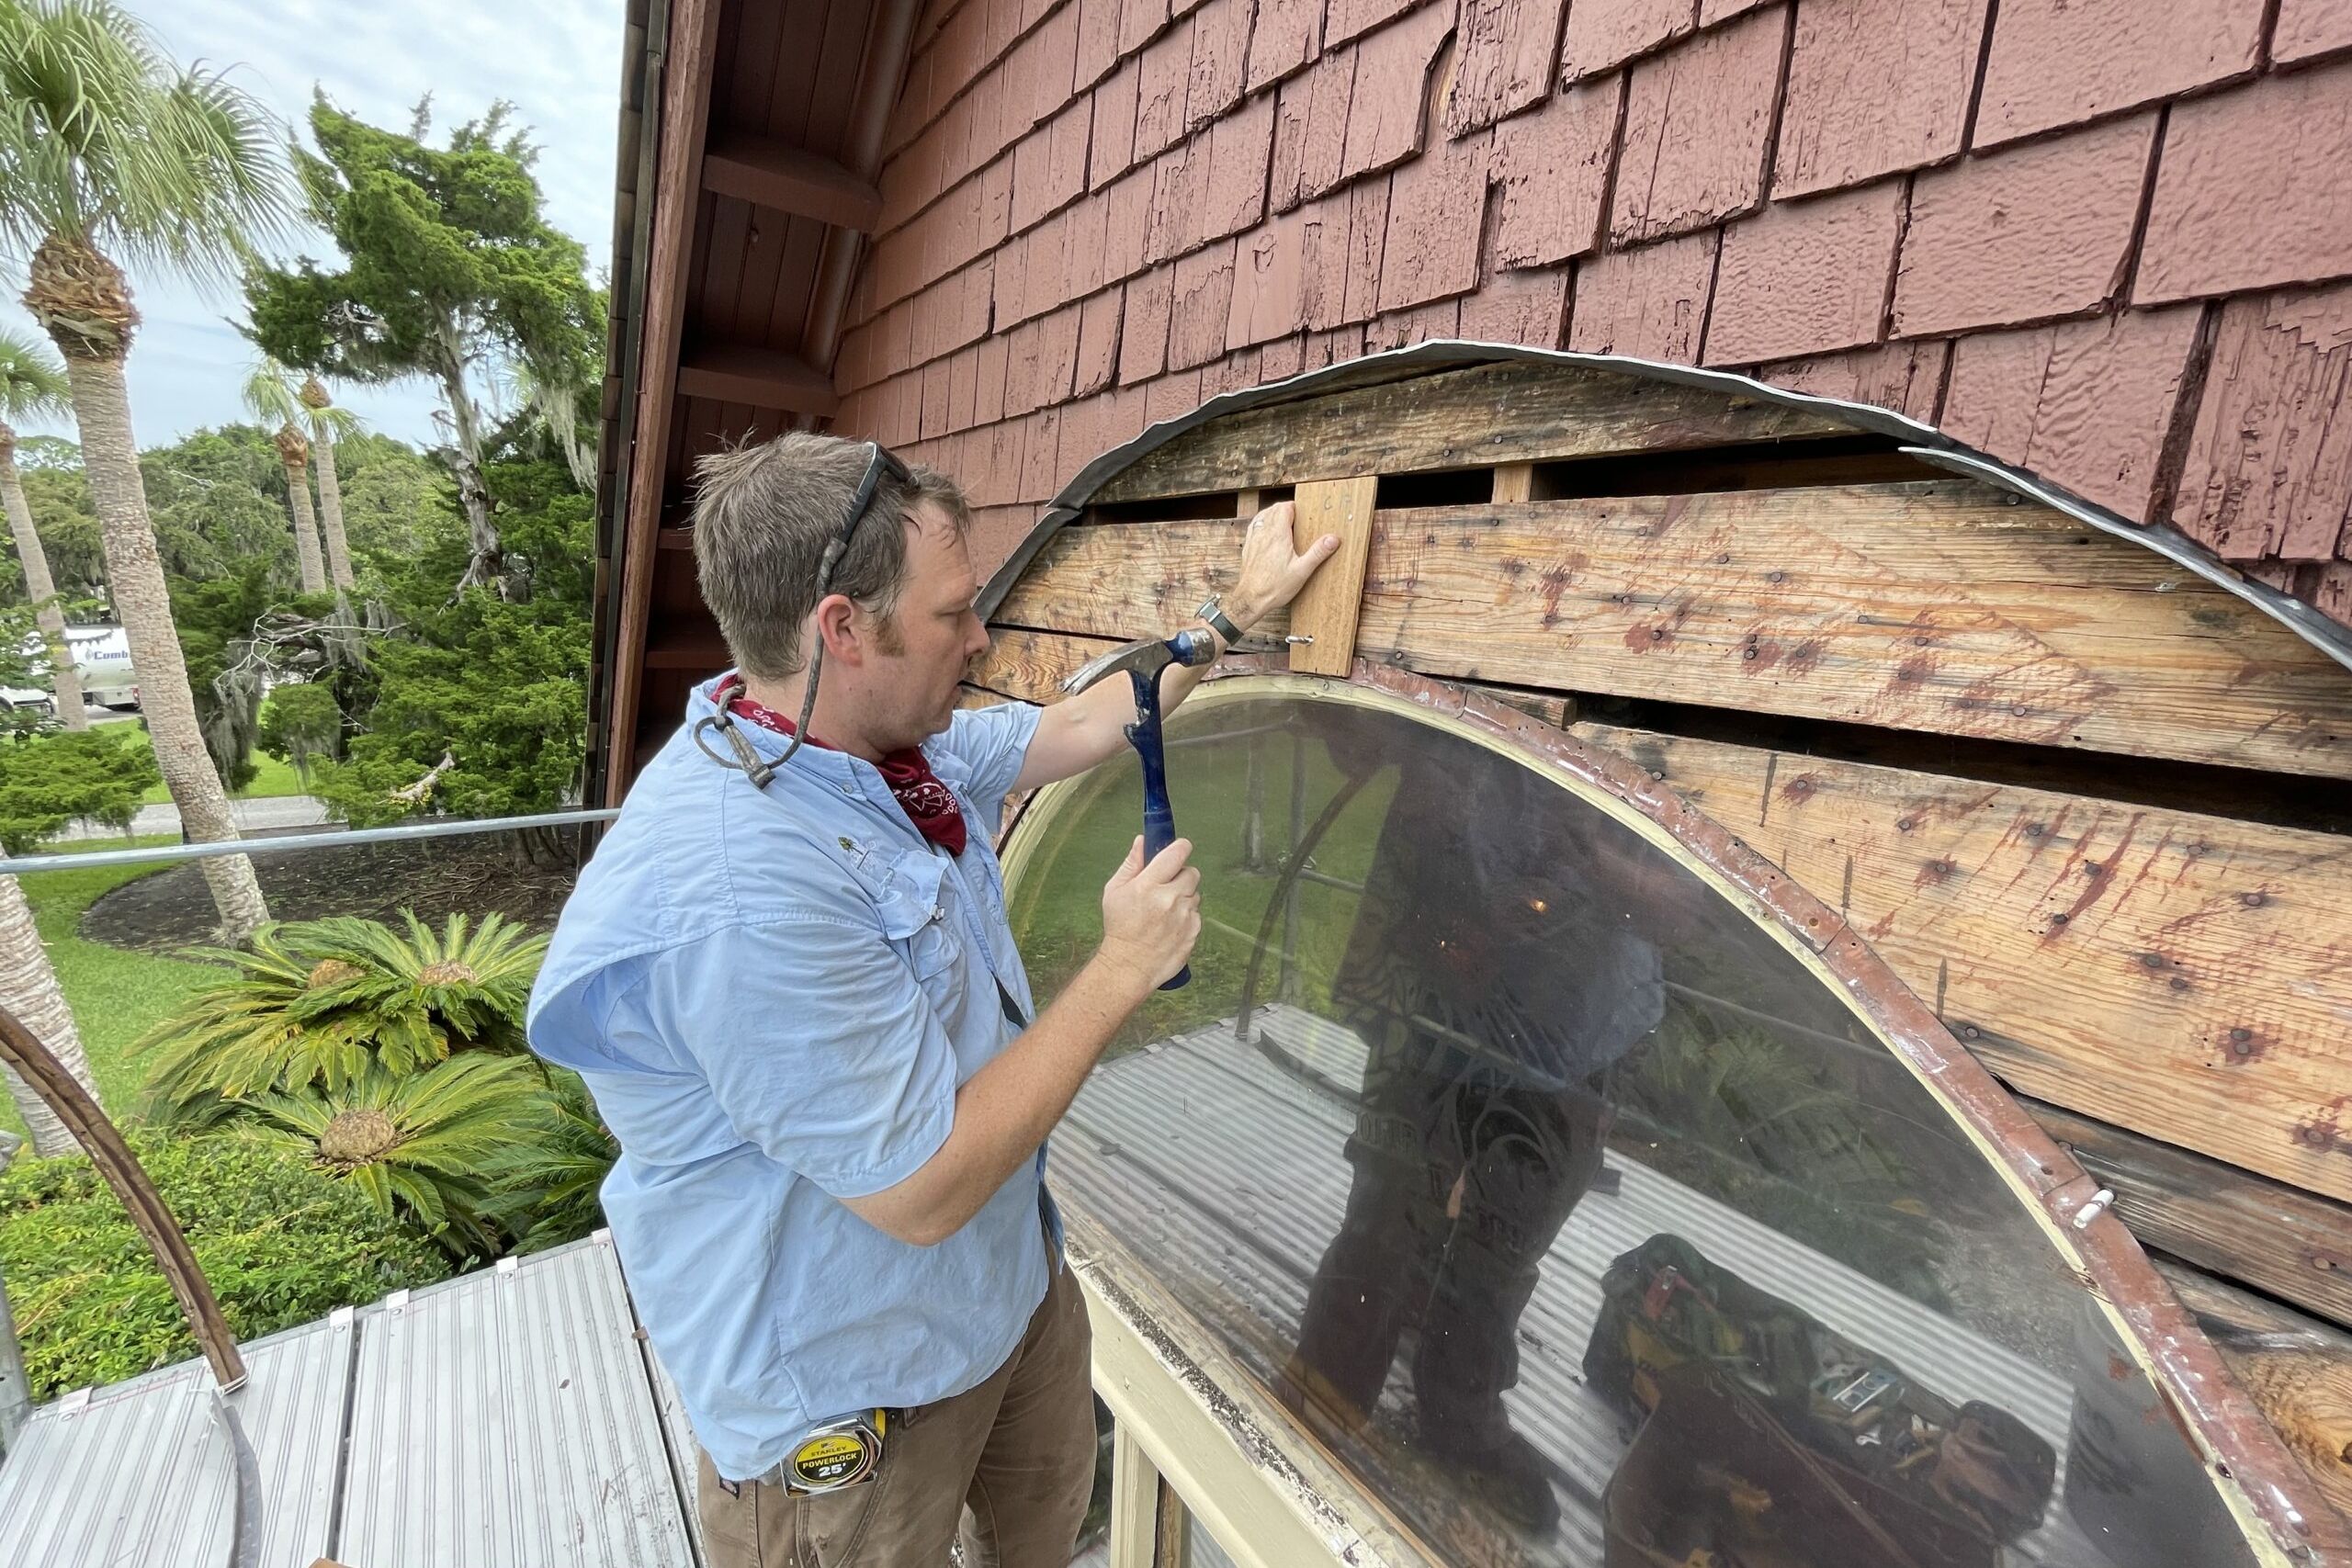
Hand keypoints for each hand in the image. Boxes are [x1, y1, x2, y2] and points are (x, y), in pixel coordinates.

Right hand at [1098, 836, 1201, 990]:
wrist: (1129, 965)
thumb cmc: (1120, 927)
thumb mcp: (1115, 891)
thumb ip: (1132, 864)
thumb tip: (1142, 841)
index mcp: (1149, 885)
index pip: (1178, 853)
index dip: (1180, 848)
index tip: (1177, 851)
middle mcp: (1170, 898)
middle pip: (1191, 872)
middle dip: (1180, 876)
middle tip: (1165, 887)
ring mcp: (1185, 916)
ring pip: (1195, 894)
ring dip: (1184, 897)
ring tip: (1165, 911)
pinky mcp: (1194, 931)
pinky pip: (1196, 914)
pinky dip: (1187, 916)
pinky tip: (1170, 925)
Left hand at [1226, 501, 1339, 628]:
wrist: (1250, 599)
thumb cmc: (1274, 587)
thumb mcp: (1302, 571)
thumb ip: (1318, 553)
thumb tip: (1332, 539)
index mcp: (1278, 535)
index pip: (1284, 508)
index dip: (1294, 507)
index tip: (1302, 513)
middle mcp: (1264, 533)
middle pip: (1273, 509)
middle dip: (1285, 509)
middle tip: (1296, 517)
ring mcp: (1254, 539)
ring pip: (1262, 516)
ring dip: (1273, 514)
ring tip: (1283, 521)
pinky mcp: (1248, 548)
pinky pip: (1254, 527)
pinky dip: (1261, 523)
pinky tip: (1266, 531)